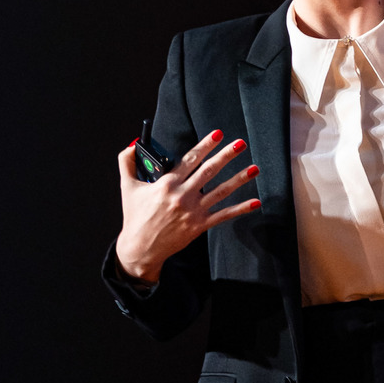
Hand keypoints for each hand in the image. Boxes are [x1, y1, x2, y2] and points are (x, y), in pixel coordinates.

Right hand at [114, 130, 260, 283]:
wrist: (139, 249)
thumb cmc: (134, 216)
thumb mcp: (128, 187)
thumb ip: (127, 163)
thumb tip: (132, 144)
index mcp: (167, 184)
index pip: (190, 159)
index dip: (205, 145)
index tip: (218, 133)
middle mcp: (182, 196)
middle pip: (208, 171)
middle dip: (226, 155)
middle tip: (241, 143)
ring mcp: (192, 212)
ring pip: (220, 191)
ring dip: (239, 179)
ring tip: (255, 168)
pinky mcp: (199, 226)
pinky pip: (223, 215)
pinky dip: (240, 209)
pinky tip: (255, 202)